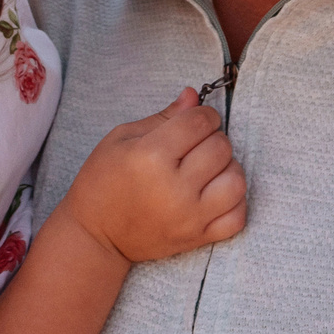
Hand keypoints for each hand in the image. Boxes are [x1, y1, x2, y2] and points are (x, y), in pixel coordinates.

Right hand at [55, 87, 246, 263]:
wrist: (95, 235)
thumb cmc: (103, 182)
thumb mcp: (121, 139)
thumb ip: (163, 116)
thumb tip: (193, 95)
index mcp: (151, 156)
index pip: (200, 121)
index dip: (202, 114)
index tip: (194, 121)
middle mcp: (174, 187)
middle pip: (221, 147)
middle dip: (213, 138)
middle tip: (195, 146)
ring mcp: (189, 216)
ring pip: (236, 181)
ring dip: (227, 169)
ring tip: (208, 170)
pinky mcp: (197, 238)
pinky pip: (237, 218)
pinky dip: (234, 202)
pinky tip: (215, 194)